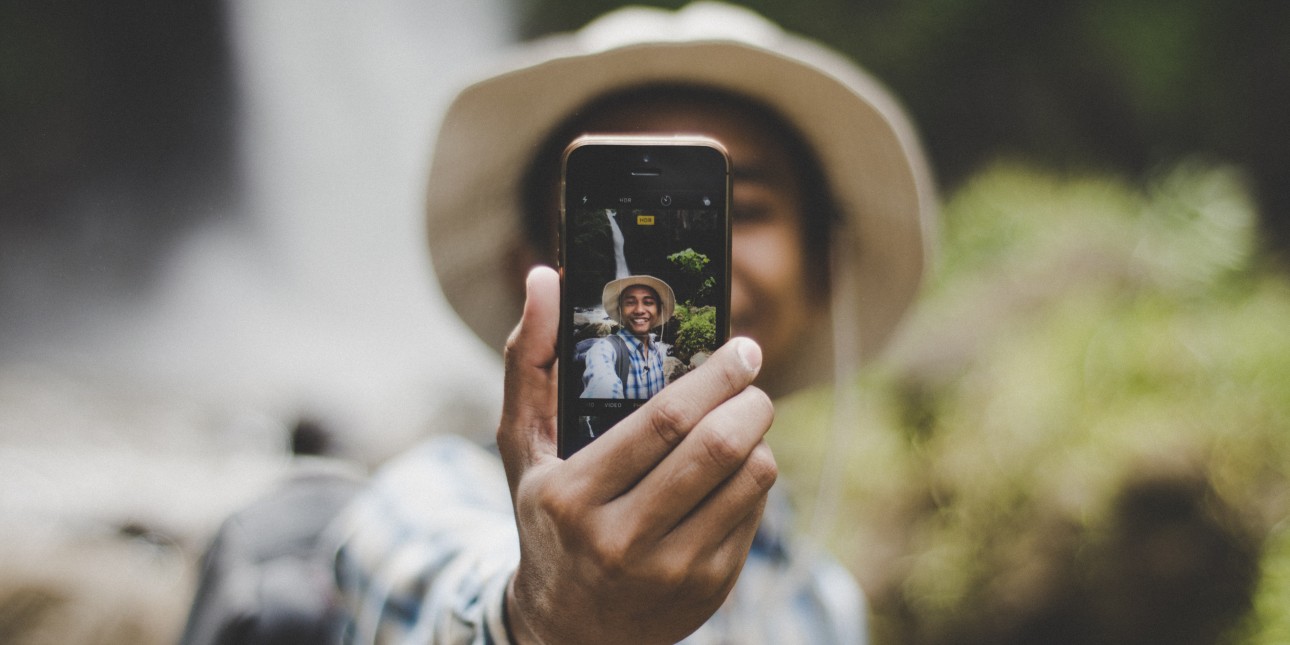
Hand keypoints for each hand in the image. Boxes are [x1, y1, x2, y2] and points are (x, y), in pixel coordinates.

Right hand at [497, 266, 776, 644]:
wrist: (566, 629)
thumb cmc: (547, 518)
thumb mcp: (522, 447)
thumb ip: (528, 360)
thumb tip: (543, 276)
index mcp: (572, 497)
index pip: (662, 424)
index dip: (714, 377)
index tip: (741, 348)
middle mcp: (620, 541)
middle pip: (715, 450)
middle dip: (749, 400)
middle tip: (754, 376)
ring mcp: (670, 572)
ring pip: (748, 480)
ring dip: (759, 437)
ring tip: (744, 418)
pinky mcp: (708, 588)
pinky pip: (755, 513)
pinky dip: (754, 479)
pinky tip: (733, 469)